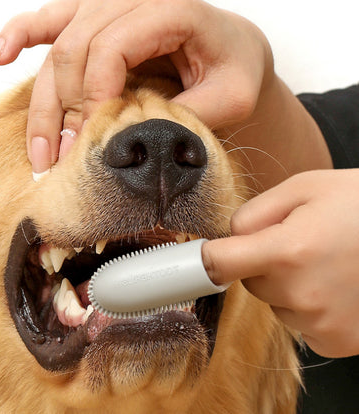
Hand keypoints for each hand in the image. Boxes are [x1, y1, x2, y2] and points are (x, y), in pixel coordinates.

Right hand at [0, 0, 273, 177]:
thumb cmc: (235, 69)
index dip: (93, 101)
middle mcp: (131, 1)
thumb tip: (134, 142)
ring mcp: (108, 6)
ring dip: (42, 104)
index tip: (92, 145)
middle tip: (61, 162)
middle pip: (74, 52)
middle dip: (63, 113)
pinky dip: (20, 36)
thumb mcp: (231, 99)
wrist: (234, 49)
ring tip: (39, 152)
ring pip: (57, 48)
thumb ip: (188, 115)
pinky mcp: (95, 19)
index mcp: (168, 11)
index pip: (110, 51)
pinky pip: (48, 21)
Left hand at [202, 169, 358, 357]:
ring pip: (274, 301)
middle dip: (261, 262)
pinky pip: (298, 320)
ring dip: (287, 284)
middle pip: (248, 281)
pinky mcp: (335, 341)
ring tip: (324, 261)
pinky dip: (307, 304)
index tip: (193, 260)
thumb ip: (253, 212)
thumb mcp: (303, 188)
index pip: (218, 264)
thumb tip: (226, 238)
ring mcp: (320, 324)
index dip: (203, 259)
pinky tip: (334, 284)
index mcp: (289, 251)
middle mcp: (302, 295)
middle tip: (299, 242)